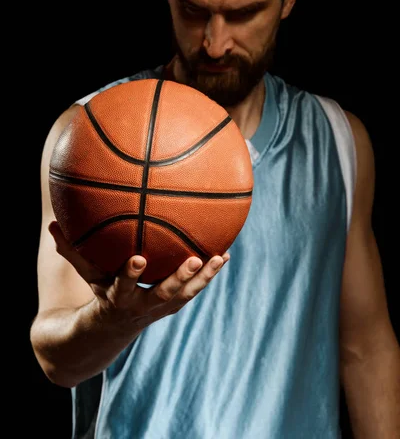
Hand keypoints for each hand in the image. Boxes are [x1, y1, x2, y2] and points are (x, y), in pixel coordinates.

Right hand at [49, 221, 228, 328]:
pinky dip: (209, 275)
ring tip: (221, 256)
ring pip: (186, 295)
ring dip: (205, 278)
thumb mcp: (84, 274)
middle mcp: (142, 307)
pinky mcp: (173, 305)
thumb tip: (52, 225)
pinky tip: (225, 254)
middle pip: (163, 296)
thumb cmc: (97, 293)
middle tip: (195, 259)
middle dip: (179, 279)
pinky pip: (194, 290)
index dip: (131, 275)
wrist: (110, 331)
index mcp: (117, 299)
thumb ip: (71, 251)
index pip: (123, 288)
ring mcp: (160, 309)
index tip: (139, 259)